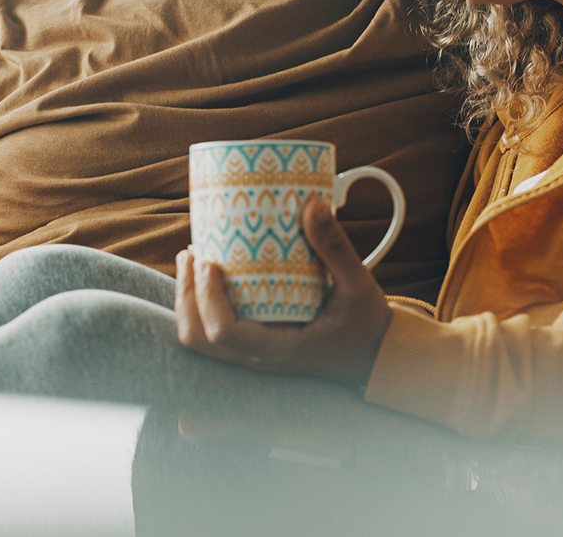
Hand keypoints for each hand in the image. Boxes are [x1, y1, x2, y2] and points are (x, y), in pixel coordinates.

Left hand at [175, 197, 392, 386]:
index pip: (225, 333)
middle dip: (187, 295)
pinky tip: (210, 278)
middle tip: (191, 254)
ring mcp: (255, 356)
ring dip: (190, 302)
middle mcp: (260, 358)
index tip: (208, 263)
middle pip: (200, 339)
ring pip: (202, 341)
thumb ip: (335, 247)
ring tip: (193, 261)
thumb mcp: (357, 283)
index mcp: (280, 349)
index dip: (207, 299)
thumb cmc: (366, 324)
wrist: (375, 355)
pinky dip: (204, 307)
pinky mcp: (257, 347)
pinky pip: (217, 335)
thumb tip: (312, 205)